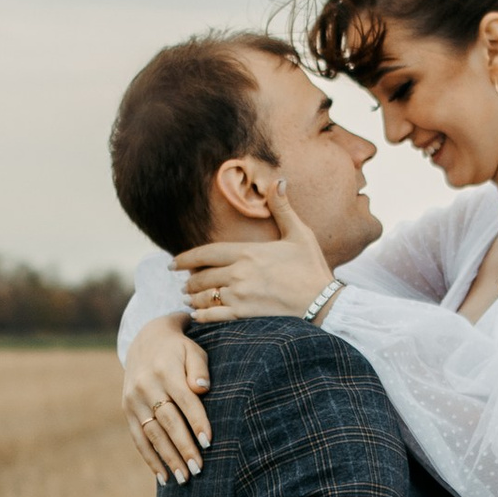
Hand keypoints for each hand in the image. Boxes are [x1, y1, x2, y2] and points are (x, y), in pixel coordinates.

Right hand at [125, 321, 212, 482]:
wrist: (145, 340)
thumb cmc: (179, 350)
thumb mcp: (192, 349)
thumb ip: (199, 367)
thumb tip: (202, 388)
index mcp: (165, 369)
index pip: (184, 400)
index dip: (196, 421)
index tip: (208, 442)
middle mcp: (146, 385)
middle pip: (167, 421)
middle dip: (183, 446)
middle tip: (198, 469)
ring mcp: (133, 399)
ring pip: (152, 433)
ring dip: (168, 458)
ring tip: (184, 478)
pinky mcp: (127, 409)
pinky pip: (138, 438)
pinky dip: (150, 459)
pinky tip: (163, 477)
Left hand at [175, 179, 335, 326]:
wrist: (323, 302)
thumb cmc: (311, 267)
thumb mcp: (299, 233)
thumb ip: (283, 208)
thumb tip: (278, 180)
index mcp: (247, 252)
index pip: (206, 253)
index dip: (186, 259)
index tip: (174, 263)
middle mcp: (238, 273)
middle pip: (202, 276)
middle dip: (190, 280)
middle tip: (183, 283)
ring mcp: (239, 295)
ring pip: (205, 296)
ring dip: (194, 298)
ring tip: (189, 298)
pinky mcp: (244, 315)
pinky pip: (214, 315)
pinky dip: (202, 315)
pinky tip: (198, 314)